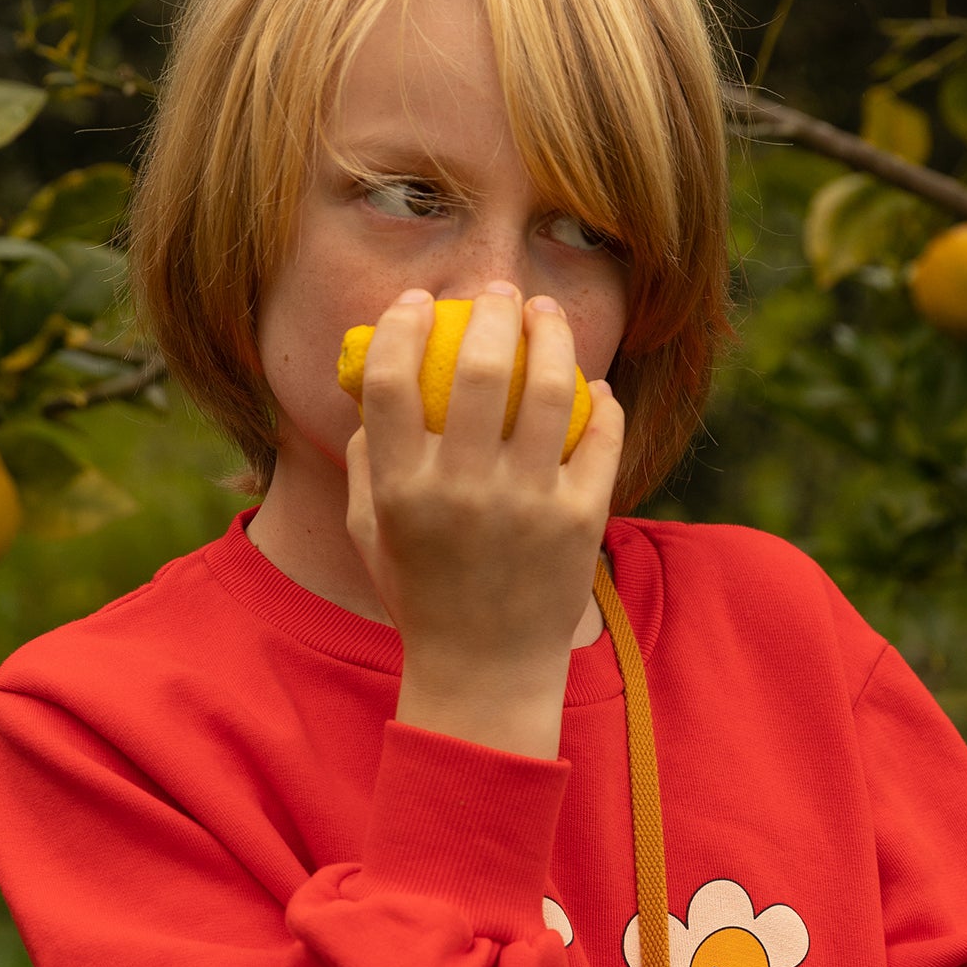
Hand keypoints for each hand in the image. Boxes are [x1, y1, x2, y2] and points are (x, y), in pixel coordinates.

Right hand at [347, 281, 623, 760]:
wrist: (486, 673)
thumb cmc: (420, 593)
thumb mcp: (370, 533)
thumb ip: (366, 460)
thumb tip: (374, 383)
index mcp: (401, 492)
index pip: (389, 381)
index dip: (400, 325)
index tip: (416, 302)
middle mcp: (462, 493)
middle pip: (478, 368)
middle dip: (490, 310)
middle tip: (497, 293)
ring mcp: (527, 506)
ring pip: (550, 388)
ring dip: (551, 332)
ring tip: (546, 314)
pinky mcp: (581, 521)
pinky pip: (601, 437)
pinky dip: (600, 402)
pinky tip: (592, 387)